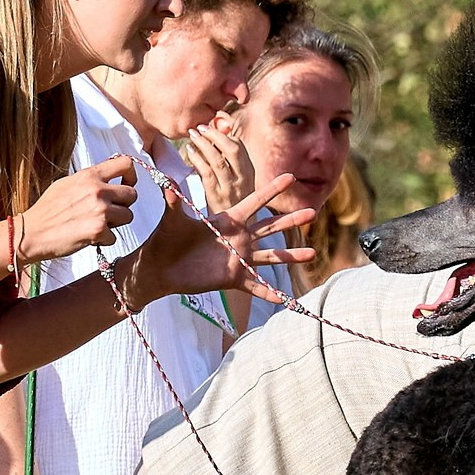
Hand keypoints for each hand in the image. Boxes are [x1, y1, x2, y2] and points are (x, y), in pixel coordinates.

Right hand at [17, 158, 137, 263]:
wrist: (32, 232)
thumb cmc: (46, 211)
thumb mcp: (66, 184)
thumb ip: (88, 181)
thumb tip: (105, 180)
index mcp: (89, 176)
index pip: (125, 163)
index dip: (131, 176)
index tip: (126, 184)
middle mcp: (97, 190)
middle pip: (132, 194)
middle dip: (124, 205)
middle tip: (110, 212)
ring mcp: (100, 210)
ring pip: (128, 216)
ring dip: (116, 223)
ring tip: (97, 225)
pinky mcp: (98, 230)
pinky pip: (114, 237)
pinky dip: (103, 240)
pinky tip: (88, 237)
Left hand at [121, 174, 315, 308]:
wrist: (161, 267)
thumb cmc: (166, 239)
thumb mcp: (173, 218)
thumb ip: (174, 201)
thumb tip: (167, 182)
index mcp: (228, 220)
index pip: (254, 202)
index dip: (271, 190)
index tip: (289, 177)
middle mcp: (238, 239)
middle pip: (270, 227)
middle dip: (291, 220)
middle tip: (313, 212)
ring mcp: (238, 259)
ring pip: (271, 256)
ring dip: (291, 255)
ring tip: (312, 253)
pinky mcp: (233, 279)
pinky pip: (255, 286)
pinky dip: (268, 292)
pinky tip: (284, 298)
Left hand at [181, 121, 254, 216]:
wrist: (230, 236)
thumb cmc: (229, 205)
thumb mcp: (235, 182)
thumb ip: (226, 160)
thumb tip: (218, 132)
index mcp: (249, 173)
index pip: (239, 146)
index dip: (224, 133)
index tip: (210, 125)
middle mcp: (244, 180)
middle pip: (233, 149)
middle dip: (216, 134)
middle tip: (201, 127)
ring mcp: (231, 189)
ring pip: (219, 160)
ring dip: (204, 144)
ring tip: (193, 135)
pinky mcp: (217, 198)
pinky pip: (207, 173)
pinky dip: (198, 159)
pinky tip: (190, 151)